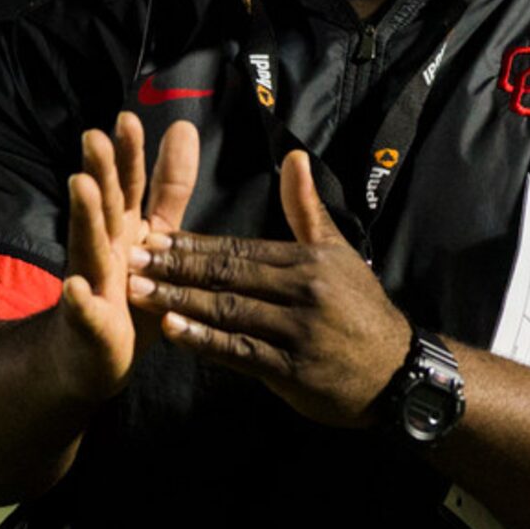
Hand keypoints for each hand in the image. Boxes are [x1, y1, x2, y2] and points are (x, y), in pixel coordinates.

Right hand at [57, 111, 198, 403]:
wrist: (91, 355)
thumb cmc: (128, 291)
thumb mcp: (154, 235)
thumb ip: (169, 187)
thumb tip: (183, 126)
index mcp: (124, 227)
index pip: (128, 184)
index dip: (128, 153)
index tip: (129, 118)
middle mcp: (105, 248)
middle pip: (104, 205)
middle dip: (99, 171)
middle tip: (94, 136)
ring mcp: (93, 283)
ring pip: (89, 246)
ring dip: (85, 216)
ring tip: (81, 185)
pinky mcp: (88, 322)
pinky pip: (83, 310)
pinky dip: (79, 300)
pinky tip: (75, 287)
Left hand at [128, 149, 411, 426]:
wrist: (397, 372)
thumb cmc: (361, 309)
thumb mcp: (340, 253)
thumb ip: (307, 209)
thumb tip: (294, 156)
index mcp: (308, 260)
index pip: (240, 248)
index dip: (194, 244)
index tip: (152, 236)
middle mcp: (302, 291)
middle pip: (228, 275)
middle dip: (176, 267)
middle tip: (131, 258)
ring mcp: (297, 332)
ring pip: (229, 311)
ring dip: (179, 302)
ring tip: (137, 292)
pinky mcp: (293, 370)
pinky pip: (241, 353)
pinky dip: (205, 342)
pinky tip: (172, 334)